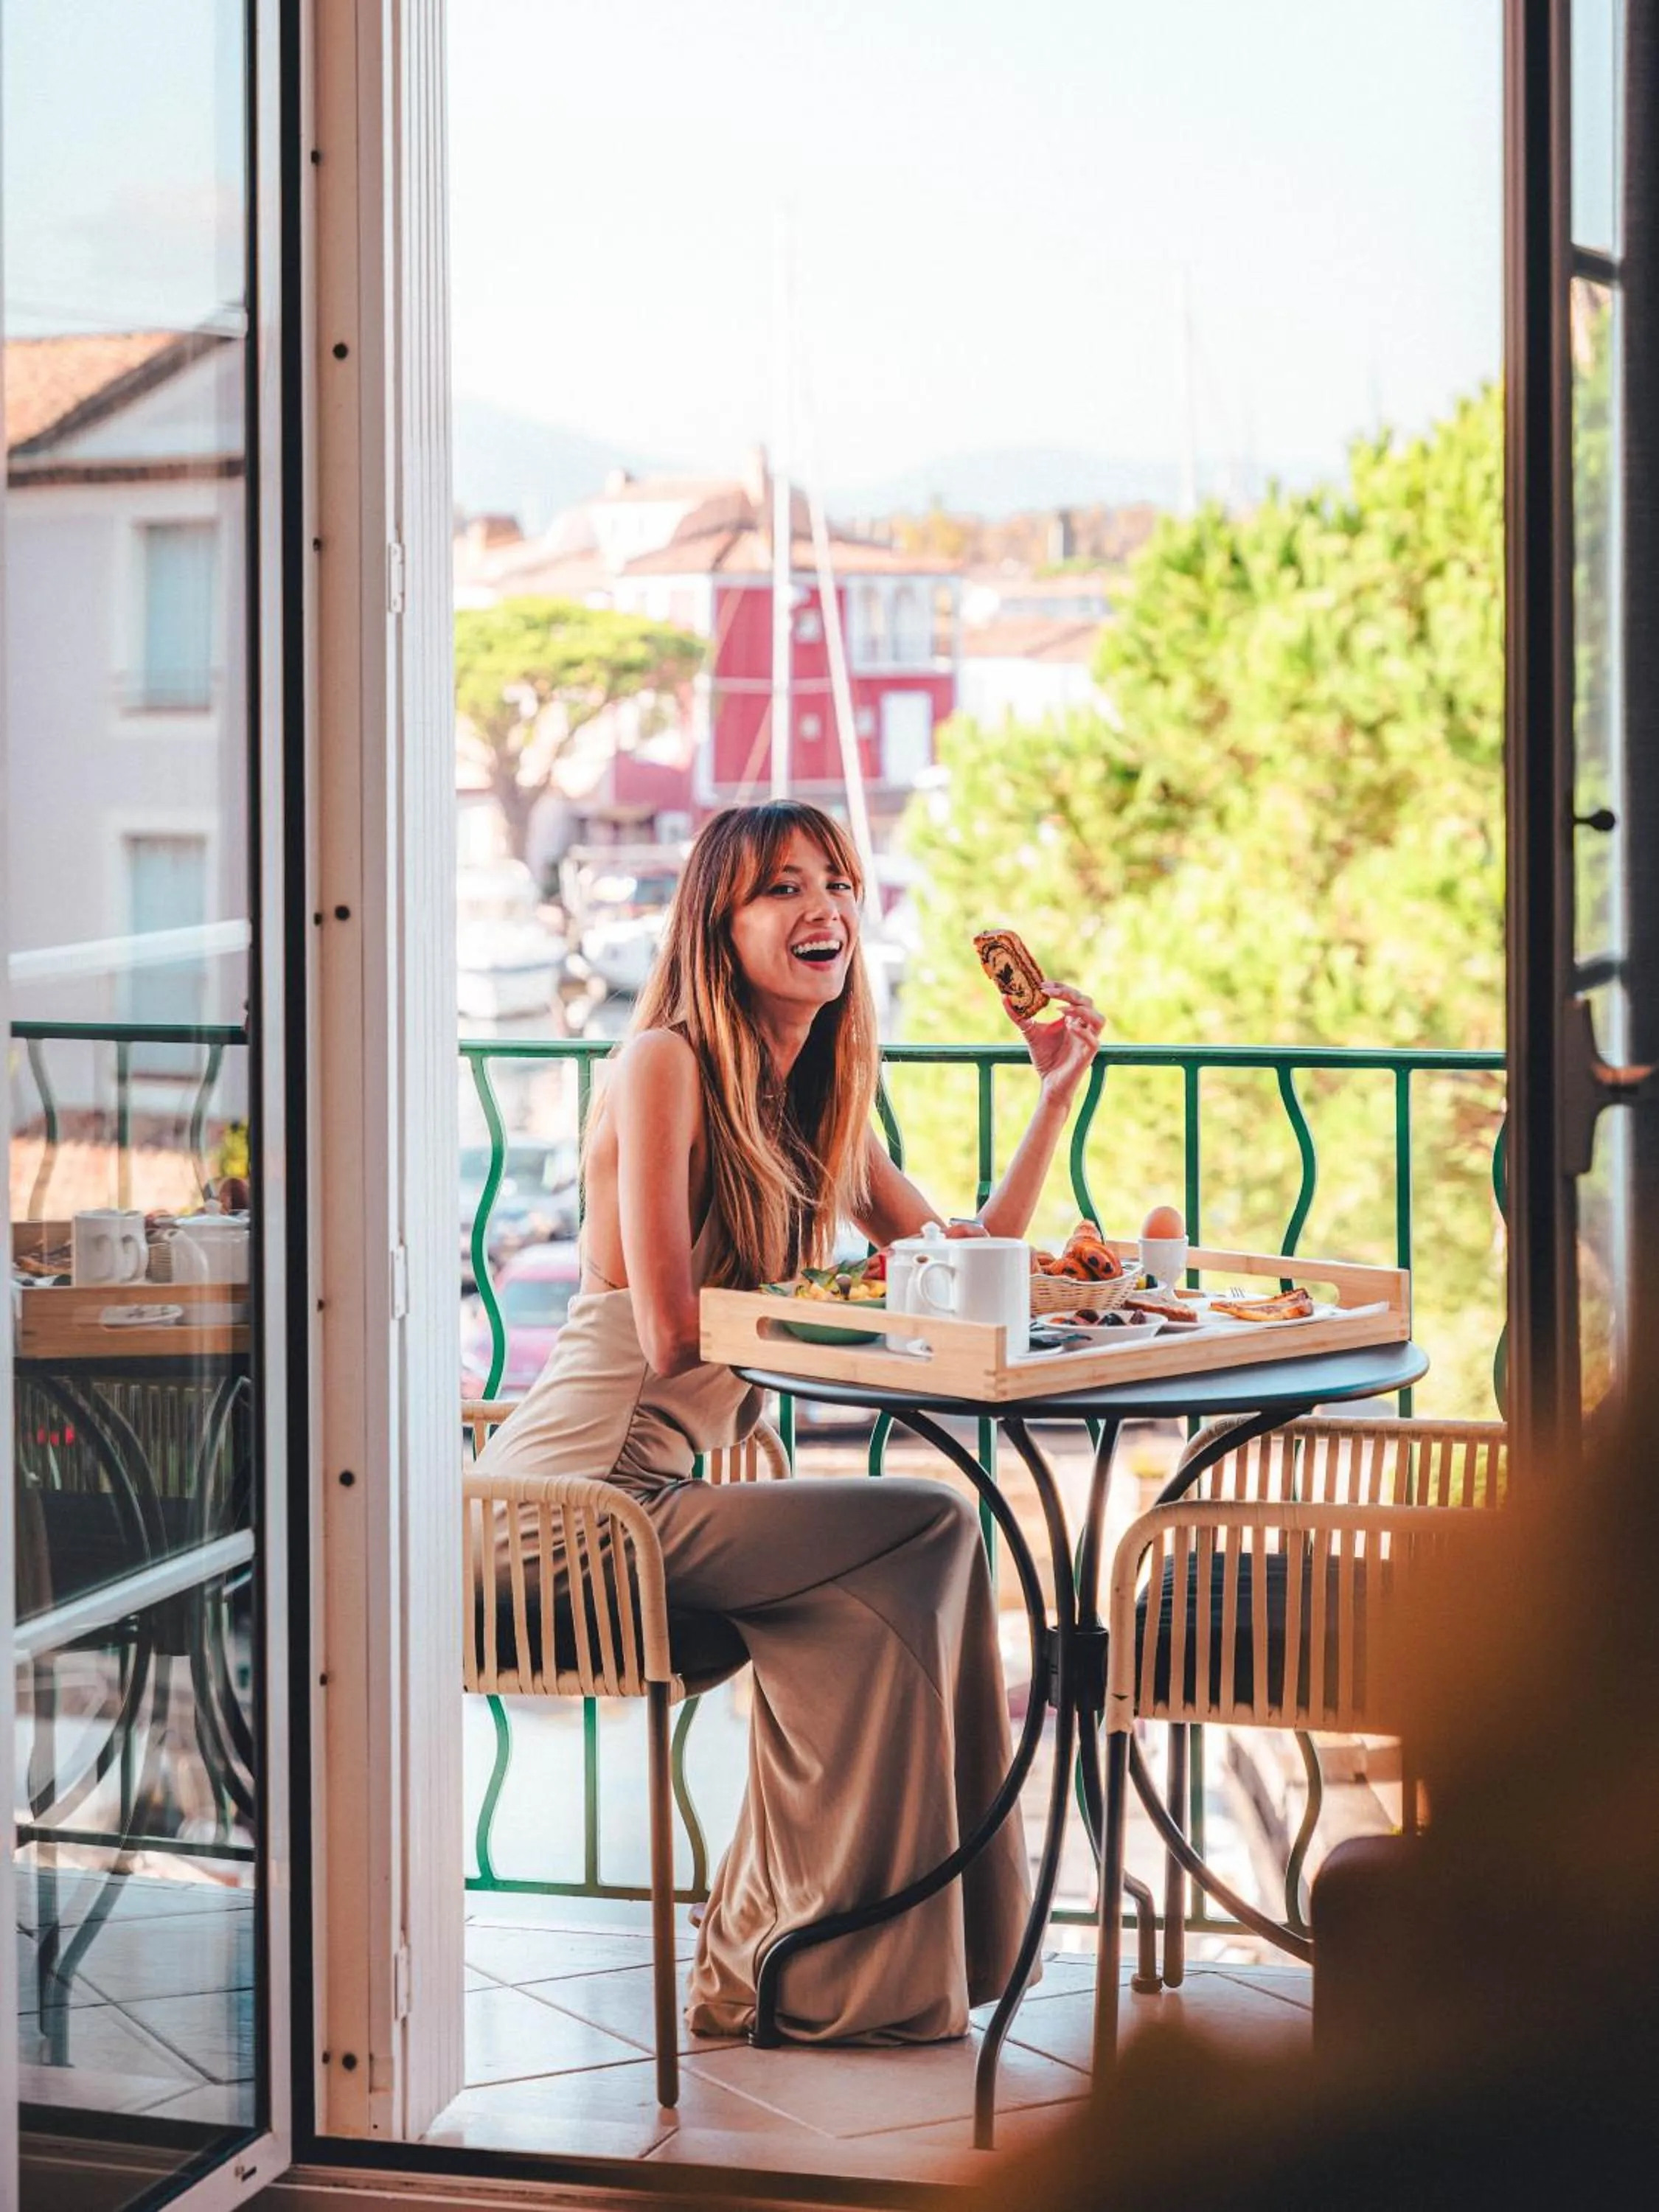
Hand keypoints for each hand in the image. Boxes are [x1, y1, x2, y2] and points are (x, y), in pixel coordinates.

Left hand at [1003, 981, 1103, 1103]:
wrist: (1049, 1083)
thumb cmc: (1045, 1058)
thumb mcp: (1029, 1032)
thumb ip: (1019, 1016)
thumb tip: (1004, 997)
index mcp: (1073, 1019)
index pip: (1074, 995)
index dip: (1060, 987)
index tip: (1042, 985)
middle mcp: (1084, 1027)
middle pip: (1087, 1001)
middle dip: (1068, 993)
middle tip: (1046, 991)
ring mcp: (1088, 1041)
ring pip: (1099, 1019)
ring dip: (1082, 1010)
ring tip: (1061, 1008)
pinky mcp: (1088, 1055)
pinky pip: (1093, 1041)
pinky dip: (1083, 1032)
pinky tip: (1068, 1026)